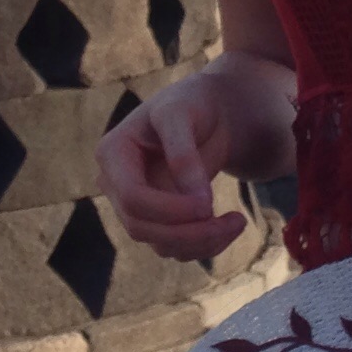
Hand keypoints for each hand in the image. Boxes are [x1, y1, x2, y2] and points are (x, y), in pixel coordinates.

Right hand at [96, 72, 251, 262]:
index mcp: (113, 153)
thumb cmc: (192, 103)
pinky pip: (175, 247)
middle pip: (141, 227)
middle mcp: (116, 184)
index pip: (131, 196)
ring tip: (238, 222)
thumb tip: (196, 202)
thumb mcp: (183, 115)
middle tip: (236, 222)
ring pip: (159, 244)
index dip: (168, 208)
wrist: (209, 112)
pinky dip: (204, 245)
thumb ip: (184, 153)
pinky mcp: (156, 221)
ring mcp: (134, 206)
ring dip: (201, 242)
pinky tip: (228, 226)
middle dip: (189, 232)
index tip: (208, 205)